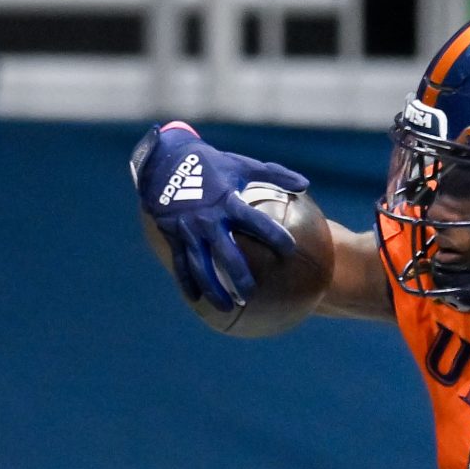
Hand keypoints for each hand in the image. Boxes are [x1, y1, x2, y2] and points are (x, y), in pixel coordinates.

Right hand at [129, 122, 308, 310]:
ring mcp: (188, 229)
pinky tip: (196, 300)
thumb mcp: (241, 165)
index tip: (290, 250)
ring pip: (201, 265)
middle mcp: (207, 219)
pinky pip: (180, 263)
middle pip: (225, 253)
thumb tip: (305, 184)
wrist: (164, 160)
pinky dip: (187, 282)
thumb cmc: (211, 164)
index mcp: (227, 201)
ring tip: (228, 308)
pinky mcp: (172, 234)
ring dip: (213, 288)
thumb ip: (274, 175)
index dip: (273, 234)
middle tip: (252, 293)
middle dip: (238, 275)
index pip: (255, 220)